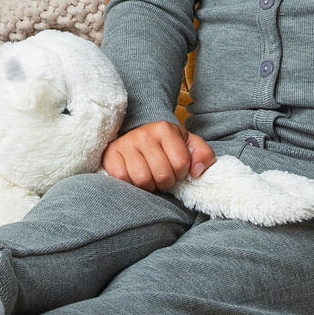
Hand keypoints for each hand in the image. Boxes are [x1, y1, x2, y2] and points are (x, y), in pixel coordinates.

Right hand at [101, 120, 215, 191]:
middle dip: (166, 182)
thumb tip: (196, 172)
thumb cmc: (165, 144)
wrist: (135, 136)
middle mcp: (144, 134)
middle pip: (162, 175)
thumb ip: (203, 154)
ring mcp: (125, 144)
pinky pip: (122, 179)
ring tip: (149, 178)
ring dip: (148, 185)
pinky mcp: (110, 155)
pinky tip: (134, 177)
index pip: (181, 164)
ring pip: (142, 180)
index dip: (181, 173)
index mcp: (165, 129)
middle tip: (163, 177)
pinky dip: (130, 184)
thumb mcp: (188, 143)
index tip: (177, 170)